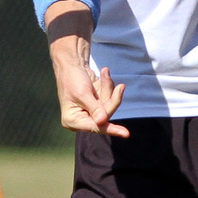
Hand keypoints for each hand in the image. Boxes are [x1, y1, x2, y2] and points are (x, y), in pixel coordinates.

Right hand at [46, 7, 128, 136]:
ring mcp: (91, 111)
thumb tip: (103, 121)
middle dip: (112, 99)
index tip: (126, 133)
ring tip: (105, 72)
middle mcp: (82, 119)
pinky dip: (108, 85)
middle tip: (121, 87)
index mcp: (73, 120)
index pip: (95, 127)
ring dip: (109, 88)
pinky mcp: (97, 103)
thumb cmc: (72, 78)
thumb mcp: (82, 93)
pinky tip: (105, 73)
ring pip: (109, 105)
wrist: (72, 63)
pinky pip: (109, 97)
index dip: (111, 129)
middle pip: (105, 116)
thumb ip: (94, 108)